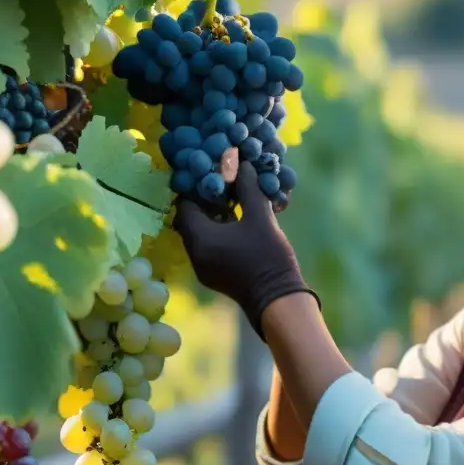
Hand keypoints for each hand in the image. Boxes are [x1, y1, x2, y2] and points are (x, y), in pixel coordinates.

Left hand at [172, 162, 318, 336]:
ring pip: (199, 232)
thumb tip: (242, 164)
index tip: (213, 174)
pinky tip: (238, 221)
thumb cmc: (268, 257)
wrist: (278, 300)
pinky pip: (208, 245)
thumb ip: (248, 188)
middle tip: (223, 185)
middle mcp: (195, 253)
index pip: (185, 204)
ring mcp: (203, 266)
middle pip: (190, 218)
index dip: (197, 186)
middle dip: (205, 200)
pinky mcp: (214, 274)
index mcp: (200, 238)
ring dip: (212, 216)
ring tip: (233, 200)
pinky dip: (218, 231)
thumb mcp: (260, 217)